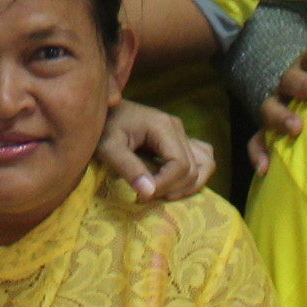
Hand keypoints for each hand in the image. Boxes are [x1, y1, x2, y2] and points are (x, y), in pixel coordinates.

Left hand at [97, 102, 217, 201]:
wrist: (102, 110)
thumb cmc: (102, 127)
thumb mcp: (108, 148)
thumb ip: (128, 169)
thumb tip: (149, 194)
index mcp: (163, 126)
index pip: (180, 165)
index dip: (165, 185)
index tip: (142, 195)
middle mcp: (178, 128)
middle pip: (192, 169)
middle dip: (172, 188)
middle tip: (146, 195)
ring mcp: (181, 132)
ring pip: (205, 164)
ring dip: (189, 185)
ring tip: (164, 193)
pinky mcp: (179, 139)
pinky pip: (202, 157)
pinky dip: (194, 174)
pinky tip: (174, 183)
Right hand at [246, 45, 306, 177]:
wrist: (296, 88)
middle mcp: (288, 81)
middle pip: (292, 79)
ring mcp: (275, 104)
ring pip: (269, 107)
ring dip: (281, 117)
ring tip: (297, 129)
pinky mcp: (265, 129)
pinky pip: (256, 140)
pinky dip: (259, 153)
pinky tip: (266, 169)